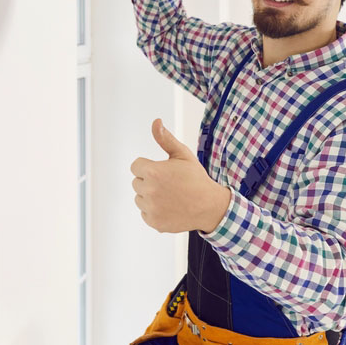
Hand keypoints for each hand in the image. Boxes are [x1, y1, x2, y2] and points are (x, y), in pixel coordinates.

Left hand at [130, 118, 230, 233]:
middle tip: (169, 184)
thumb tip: (156, 122)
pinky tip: (169, 207)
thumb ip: (165, 139)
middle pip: (136, 182)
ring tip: (169, 196)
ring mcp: (151, 208)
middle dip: (149, 181)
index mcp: (153, 172)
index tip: (162, 171)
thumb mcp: (182, 155)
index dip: (149, 166)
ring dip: (149, 196)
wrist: (210, 206)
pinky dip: (154, 211)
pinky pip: (145, 213)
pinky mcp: (154, 222)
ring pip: (139, 198)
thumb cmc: (196, 178)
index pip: (136, 166)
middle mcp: (149, 191)